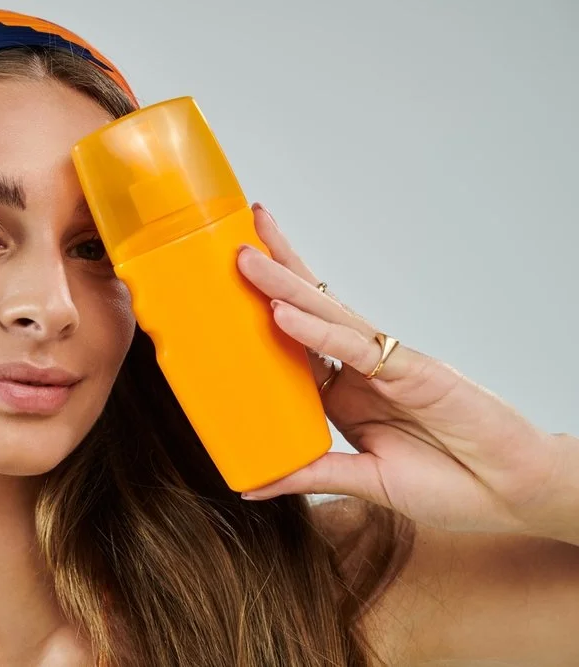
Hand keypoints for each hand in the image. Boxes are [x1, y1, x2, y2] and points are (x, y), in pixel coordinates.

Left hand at [234, 202, 577, 539]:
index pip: (293, 343)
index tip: (226, 293)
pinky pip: (356, 346)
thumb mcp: (364, 482)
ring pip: (325, 315)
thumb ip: (310, 475)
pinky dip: (318, 330)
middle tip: (232, 244)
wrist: (514, 495)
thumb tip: (251, 484)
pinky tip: (284, 313)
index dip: (262, 314)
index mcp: (345, 393)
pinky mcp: (413, 370)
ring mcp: (385, 364)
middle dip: (269, 276)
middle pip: (305, 311)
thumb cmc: (450, 486)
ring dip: (283, 286)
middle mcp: (360, 370)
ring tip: (245, 257)